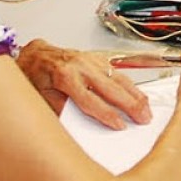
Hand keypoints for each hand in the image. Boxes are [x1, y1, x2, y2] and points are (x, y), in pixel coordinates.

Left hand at [16, 39, 149, 130]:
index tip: (120, 126)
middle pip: (112, 88)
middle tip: (144, 119)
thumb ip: (60, 108)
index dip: (107, 114)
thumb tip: (81, 122)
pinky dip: (130, 84)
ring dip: (135, 94)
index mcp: (64, 77)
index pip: (90, 100)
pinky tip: (137, 94)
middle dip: (131, 105)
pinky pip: (117, 72)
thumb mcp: (40, 97)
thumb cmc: (34, 76)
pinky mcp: (96, 58)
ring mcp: (90, 60)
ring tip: (147, 109)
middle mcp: (80, 66)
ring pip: (119, 78)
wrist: (33, 54)